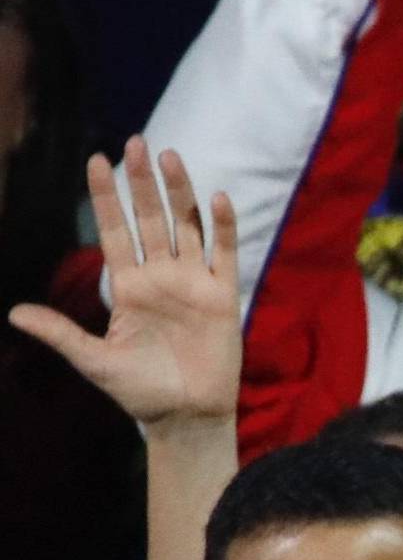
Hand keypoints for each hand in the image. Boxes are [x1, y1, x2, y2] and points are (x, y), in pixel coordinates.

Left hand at [10, 140, 238, 432]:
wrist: (186, 418)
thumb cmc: (140, 393)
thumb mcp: (94, 362)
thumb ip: (61, 333)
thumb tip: (14, 314)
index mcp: (128, 287)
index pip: (114, 231)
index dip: (106, 198)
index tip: (96, 161)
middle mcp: (160, 277)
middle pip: (151, 219)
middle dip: (143, 183)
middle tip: (136, 141)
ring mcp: (193, 283)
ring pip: (187, 226)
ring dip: (181, 192)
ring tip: (171, 157)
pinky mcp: (223, 297)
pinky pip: (225, 254)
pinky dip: (223, 226)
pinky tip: (218, 197)